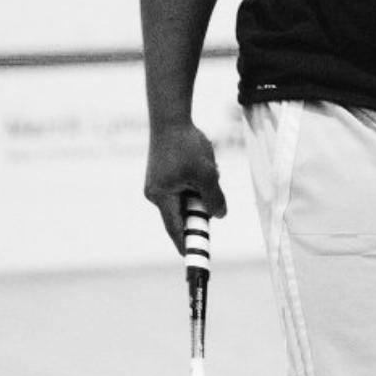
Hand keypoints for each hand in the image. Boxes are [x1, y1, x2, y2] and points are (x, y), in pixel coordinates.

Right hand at [144, 119, 226, 250]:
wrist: (170, 116)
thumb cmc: (186, 145)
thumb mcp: (207, 174)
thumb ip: (214, 198)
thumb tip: (219, 216)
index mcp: (162, 197)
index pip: (176, 229)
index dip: (187, 244)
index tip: (194, 258)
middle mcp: (156, 192)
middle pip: (183, 212)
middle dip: (201, 205)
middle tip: (213, 190)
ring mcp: (158, 182)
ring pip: (186, 196)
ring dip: (201, 188)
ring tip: (208, 167)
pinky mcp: (163, 172)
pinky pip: (184, 185)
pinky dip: (197, 180)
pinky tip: (204, 161)